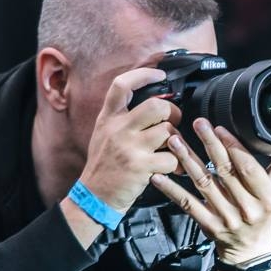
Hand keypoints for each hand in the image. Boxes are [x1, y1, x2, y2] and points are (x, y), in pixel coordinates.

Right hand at [78, 67, 182, 212]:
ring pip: (167, 131)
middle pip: (156, 106)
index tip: (160, 75)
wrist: (95, 196)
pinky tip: (167, 168)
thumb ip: (121, 117)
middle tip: (172, 122)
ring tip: (170, 149)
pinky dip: (174, 164)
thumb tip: (152, 102)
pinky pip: (170, 158)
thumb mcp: (103, 134)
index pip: (122, 85)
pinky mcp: (141, 167)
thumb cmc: (103, 166)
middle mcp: (117, 129)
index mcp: (108, 118)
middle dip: (172, 113)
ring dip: (175, 140)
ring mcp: (129, 148)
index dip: (143, 74)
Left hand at [151, 118, 270, 266]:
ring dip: (187, 160)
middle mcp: (247, 208)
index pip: (248, 167)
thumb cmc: (265, 214)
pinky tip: (159, 176)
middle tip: (197, 123)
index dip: (233, 146)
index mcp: (267, 197)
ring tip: (175, 141)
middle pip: (224, 171)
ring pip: (203, 184)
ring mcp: (226, 218)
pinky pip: (187, 204)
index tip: (220, 127)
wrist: (250, 250)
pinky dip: (171, 189)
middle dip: (209, 144)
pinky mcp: (207, 225)